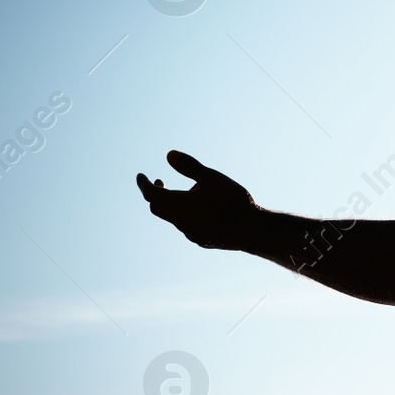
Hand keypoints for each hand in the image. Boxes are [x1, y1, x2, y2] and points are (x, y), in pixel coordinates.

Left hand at [136, 150, 260, 250]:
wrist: (253, 231)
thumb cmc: (234, 202)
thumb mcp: (213, 178)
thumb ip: (190, 167)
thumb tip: (169, 155)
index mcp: (179, 205)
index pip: (151, 194)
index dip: (144, 184)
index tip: (141, 175)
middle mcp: (180, 222)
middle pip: (158, 208)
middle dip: (156, 194)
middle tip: (160, 182)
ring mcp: (191, 234)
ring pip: (174, 218)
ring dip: (175, 204)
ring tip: (194, 192)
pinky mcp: (202, 240)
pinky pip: (187, 227)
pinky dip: (186, 215)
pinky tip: (204, 210)